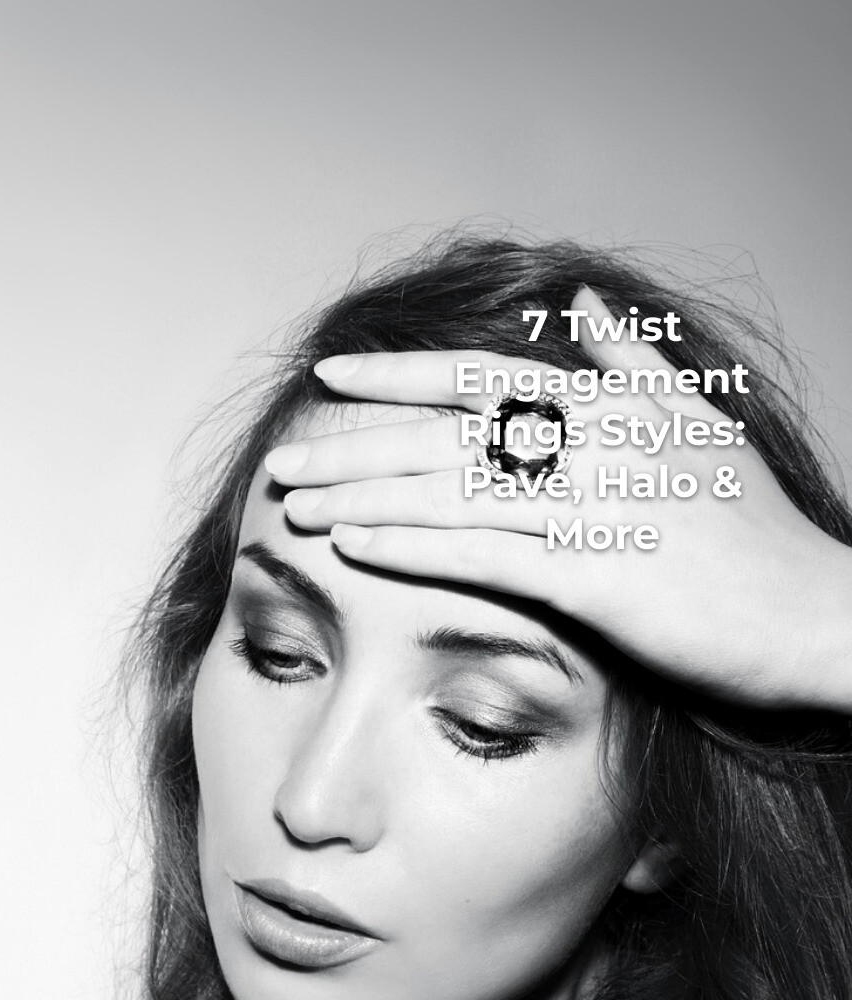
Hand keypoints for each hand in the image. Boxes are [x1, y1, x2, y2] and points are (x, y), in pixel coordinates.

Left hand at [264, 288, 851, 711]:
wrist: (813, 613)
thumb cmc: (754, 529)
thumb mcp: (697, 424)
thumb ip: (631, 361)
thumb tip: (581, 301)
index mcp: (610, 406)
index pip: (480, 379)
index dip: (398, 379)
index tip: (331, 380)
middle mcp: (593, 445)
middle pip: (446, 436)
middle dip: (355, 447)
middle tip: (285, 461)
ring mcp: (594, 508)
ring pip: (452, 492)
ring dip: (364, 497)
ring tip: (296, 506)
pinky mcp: (596, 577)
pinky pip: (485, 555)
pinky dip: (414, 547)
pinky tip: (356, 546)